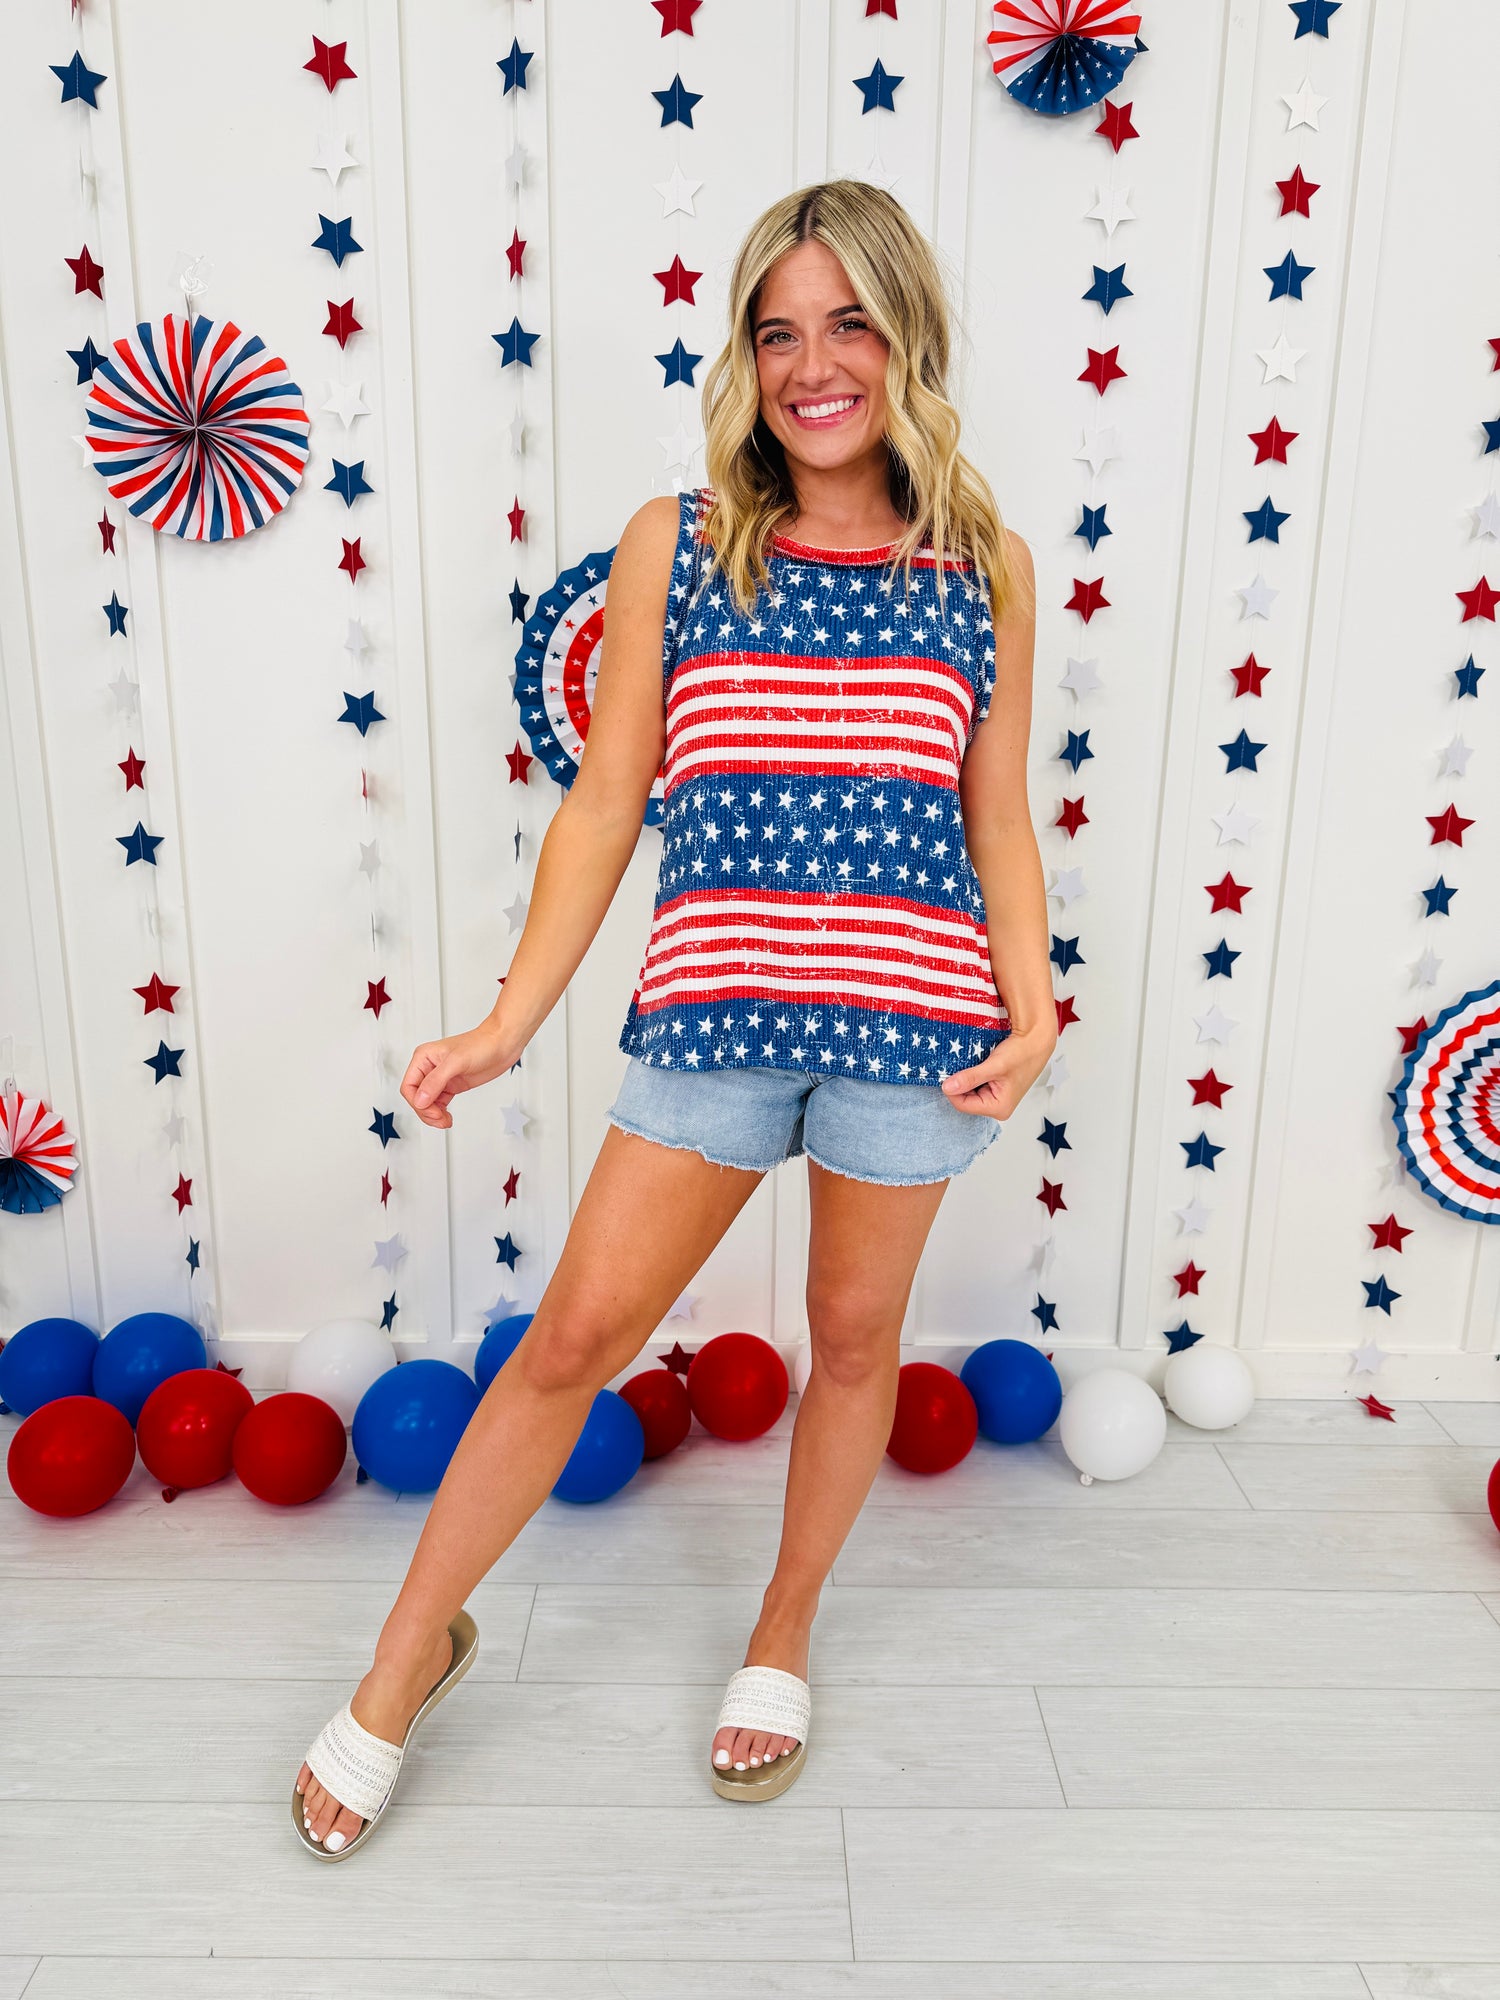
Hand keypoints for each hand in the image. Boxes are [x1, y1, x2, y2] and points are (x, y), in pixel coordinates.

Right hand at [400, 1021, 516, 1129]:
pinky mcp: (452, 1085)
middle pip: (416, 1097)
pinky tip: (447, 1117)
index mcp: (423, 1057)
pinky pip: (438, 1103)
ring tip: (445, 1121)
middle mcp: (429, 1068)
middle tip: (440, 1119)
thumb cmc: (481, 1044)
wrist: (502, 1044)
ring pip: (427, 1102)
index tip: (432, 1111)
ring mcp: (441, 1077)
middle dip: (426, 1111)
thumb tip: (420, 1100)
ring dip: (433, 1115)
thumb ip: (435, 1082)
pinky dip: (441, 1113)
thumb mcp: (456, 1062)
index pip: (409, 1086)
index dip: (417, 1102)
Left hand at [939, 1026, 1056, 1120]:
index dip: (951, 1090)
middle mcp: (997, 1107)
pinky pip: (975, 1085)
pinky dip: (971, 1075)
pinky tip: (975, 1066)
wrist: (1036, 1040)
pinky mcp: (994, 1088)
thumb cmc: (1022, 1053)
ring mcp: (996, 1098)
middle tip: (959, 1066)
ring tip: (970, 1065)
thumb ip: (970, 1078)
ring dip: (965, 1079)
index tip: (947, 1073)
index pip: (963, 1105)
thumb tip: (947, 1087)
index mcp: (999, 1108)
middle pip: (965, 1100)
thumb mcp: (994, 1066)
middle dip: (959, 1084)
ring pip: (968, 1092)